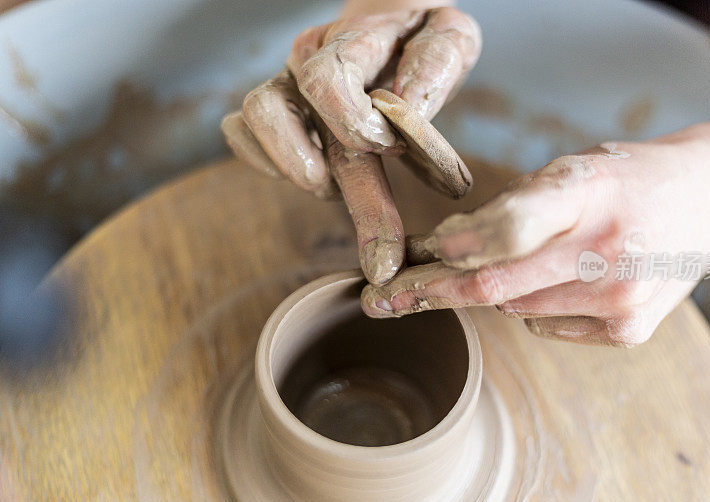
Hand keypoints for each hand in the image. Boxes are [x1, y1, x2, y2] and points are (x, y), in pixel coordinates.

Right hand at [222, 7, 480, 284]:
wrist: (395, 24)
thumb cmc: (423, 35)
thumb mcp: (450, 36)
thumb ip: (436, 63)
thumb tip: (408, 106)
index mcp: (354, 38)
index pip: (327, 80)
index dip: (353, 125)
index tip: (394, 150)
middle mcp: (308, 57)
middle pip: (291, 117)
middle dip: (343, 194)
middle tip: (382, 251)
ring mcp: (285, 82)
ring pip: (255, 119)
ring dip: (294, 168)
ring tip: (337, 189)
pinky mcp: (273, 106)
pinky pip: (241, 132)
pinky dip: (266, 162)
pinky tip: (311, 175)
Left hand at [362, 140, 709, 345]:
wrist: (706, 201)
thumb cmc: (622, 178)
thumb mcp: (569, 169)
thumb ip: (509, 208)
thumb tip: (442, 250)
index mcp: (591, 191)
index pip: (509, 227)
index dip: (454, 248)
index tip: (409, 259)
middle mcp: (608, 250)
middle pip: (497, 286)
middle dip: (430, 293)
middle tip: (381, 301)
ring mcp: (621, 298)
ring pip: (514, 309)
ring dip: (489, 291)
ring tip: (503, 264)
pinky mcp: (629, 330)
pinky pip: (544, 326)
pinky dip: (530, 306)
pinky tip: (558, 280)